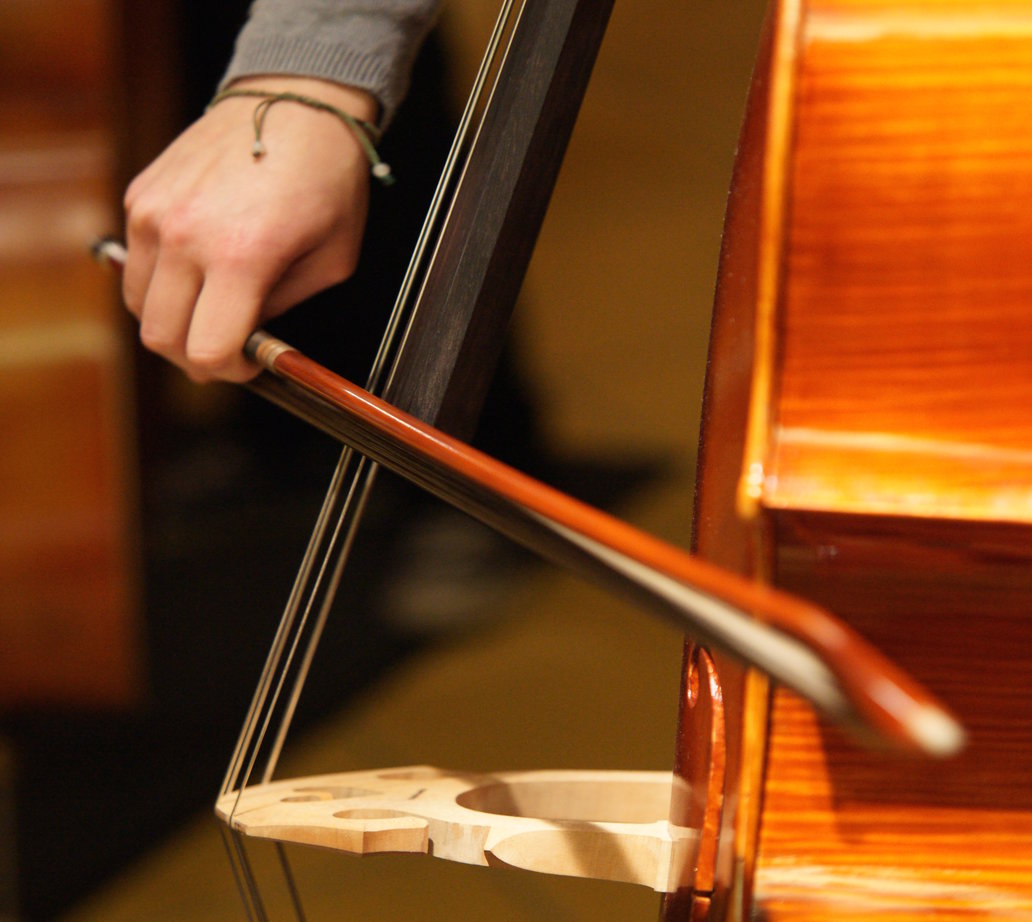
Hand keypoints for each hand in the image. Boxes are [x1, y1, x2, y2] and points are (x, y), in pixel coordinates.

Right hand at [122, 76, 378, 381]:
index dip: (228, 372)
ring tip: (210, 308)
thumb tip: (250, 339)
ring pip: (138, 305)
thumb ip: (283, 308)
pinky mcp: (141, 195)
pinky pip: (135, 262)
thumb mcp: (332, 260)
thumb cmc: (325, 178)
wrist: (295, 103)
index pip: (207, 351)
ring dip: (172, 320)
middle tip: (226, 347)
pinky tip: (196, 266)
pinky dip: (160, 279)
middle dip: (195, 356)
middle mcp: (186, 236)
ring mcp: (154, 213)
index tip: (245, 363)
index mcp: (241, 257)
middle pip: (161, 337)